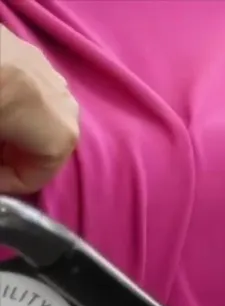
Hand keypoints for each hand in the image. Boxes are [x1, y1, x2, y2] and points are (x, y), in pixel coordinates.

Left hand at [0, 26, 78, 194]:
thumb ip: (0, 168)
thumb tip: (0, 174)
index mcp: (60, 137)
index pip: (32, 180)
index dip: (4, 183)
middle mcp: (68, 109)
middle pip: (41, 146)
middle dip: (13, 155)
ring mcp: (53, 77)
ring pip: (38, 116)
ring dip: (16, 128)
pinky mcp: (33, 54)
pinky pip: (28, 91)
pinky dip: (13, 102)